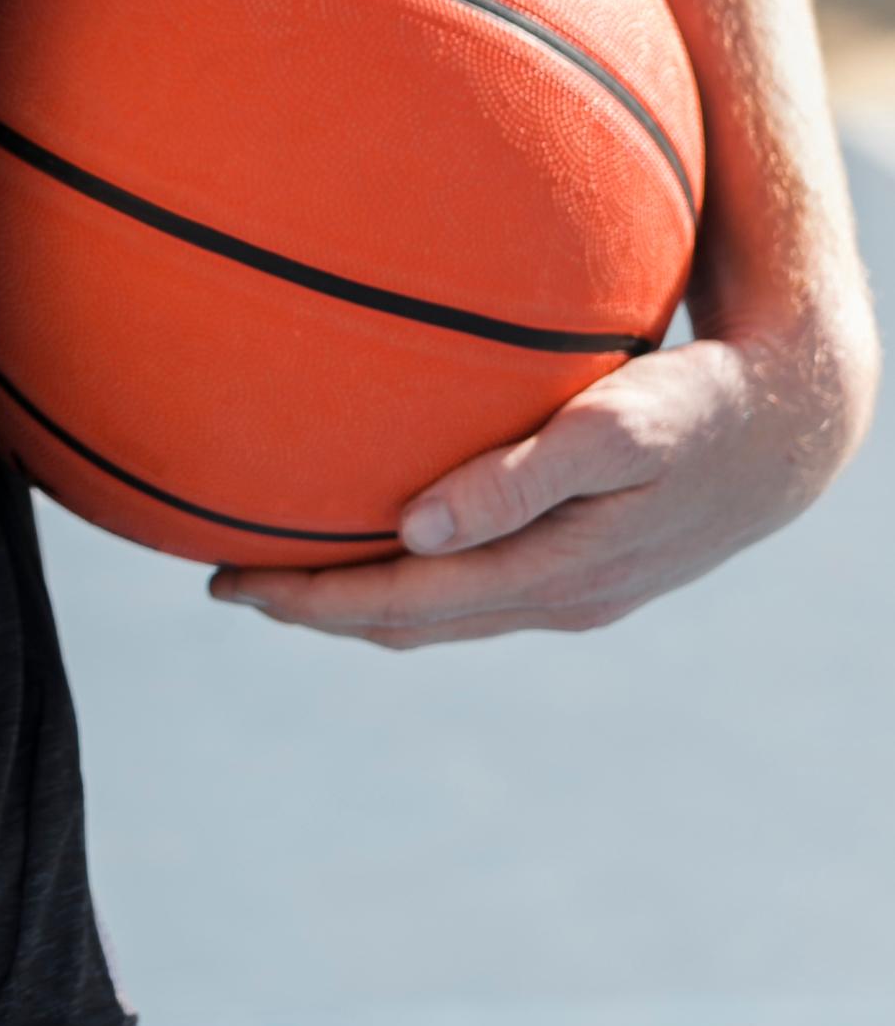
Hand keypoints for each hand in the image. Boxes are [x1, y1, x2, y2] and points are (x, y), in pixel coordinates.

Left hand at [205, 319, 873, 647]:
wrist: (799, 424)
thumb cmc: (703, 403)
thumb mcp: (618, 428)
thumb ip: (518, 477)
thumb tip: (415, 528)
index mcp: (553, 574)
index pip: (400, 604)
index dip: (308, 602)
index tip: (227, 584)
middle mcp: (558, 598)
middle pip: (409, 621)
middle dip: (315, 608)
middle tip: (226, 579)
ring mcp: (578, 591)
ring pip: (443, 610)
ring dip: (363, 596)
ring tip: (286, 564)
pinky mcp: (594, 565)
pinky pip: (480, 584)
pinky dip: (419, 573)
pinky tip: (390, 530)